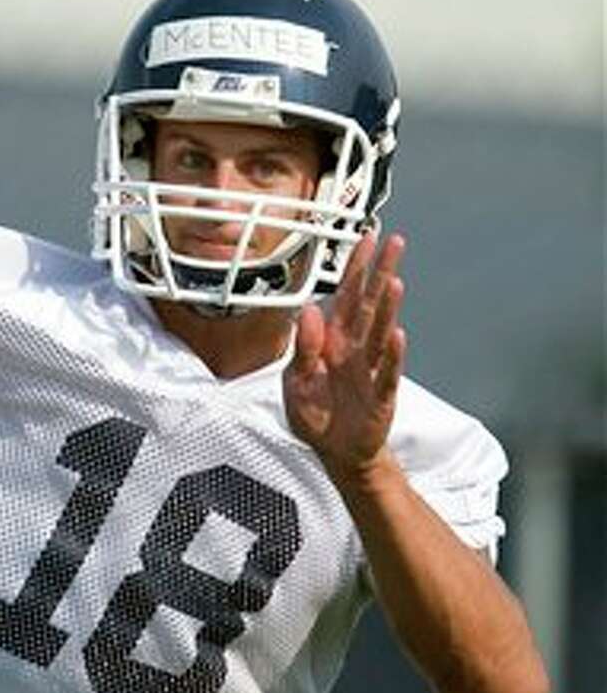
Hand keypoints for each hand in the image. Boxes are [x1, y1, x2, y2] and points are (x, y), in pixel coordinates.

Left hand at [283, 232, 405, 480]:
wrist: (335, 453)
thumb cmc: (316, 415)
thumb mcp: (295, 382)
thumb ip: (302, 348)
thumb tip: (308, 311)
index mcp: (332, 341)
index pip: (344, 297)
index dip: (354, 267)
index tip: (366, 239)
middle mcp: (354, 349)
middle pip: (369, 304)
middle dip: (380, 272)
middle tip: (395, 243)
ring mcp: (370, 369)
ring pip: (380, 332)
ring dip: (387, 307)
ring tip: (394, 281)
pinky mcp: (381, 394)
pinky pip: (387, 372)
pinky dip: (393, 355)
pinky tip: (398, 335)